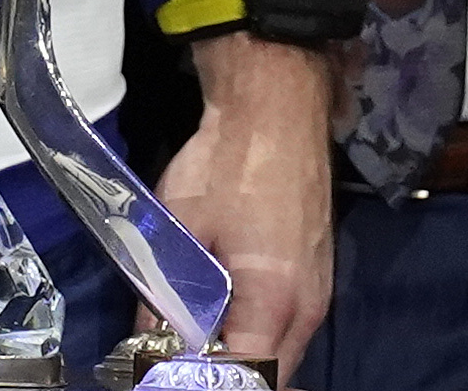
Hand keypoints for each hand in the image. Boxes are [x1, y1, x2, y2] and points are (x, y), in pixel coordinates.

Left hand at [149, 33, 336, 381]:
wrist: (276, 104)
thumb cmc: (227, 162)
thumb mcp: (179, 230)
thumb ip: (164, 298)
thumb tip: (147, 345)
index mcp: (277, 300)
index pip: (249, 378)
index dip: (207, 382)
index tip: (170, 370)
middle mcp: (309, 306)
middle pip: (272, 374)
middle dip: (226, 377)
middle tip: (178, 359)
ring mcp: (320, 289)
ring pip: (283, 353)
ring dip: (243, 358)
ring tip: (194, 341)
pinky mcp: (317, 271)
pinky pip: (289, 327)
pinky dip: (257, 334)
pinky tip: (222, 316)